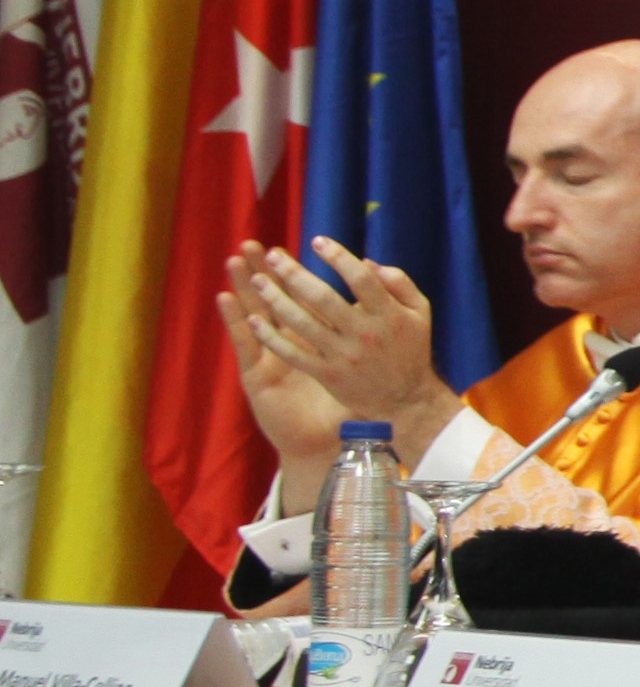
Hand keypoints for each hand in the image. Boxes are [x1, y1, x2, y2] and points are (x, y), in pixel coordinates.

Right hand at [219, 260, 347, 472]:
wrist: (326, 441)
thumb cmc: (344, 404)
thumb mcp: (355, 366)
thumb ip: (359, 336)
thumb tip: (365, 302)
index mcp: (312, 339)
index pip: (298, 302)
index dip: (289, 276)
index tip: (283, 248)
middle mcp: (288, 346)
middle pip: (271, 303)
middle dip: (262, 274)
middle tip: (251, 244)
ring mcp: (270, 359)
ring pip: (254, 316)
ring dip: (243, 289)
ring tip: (234, 262)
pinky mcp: (257, 376)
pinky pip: (247, 345)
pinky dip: (236, 322)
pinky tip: (226, 300)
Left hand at [222, 243, 461, 507]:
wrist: (405, 399)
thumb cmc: (411, 349)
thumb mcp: (420, 311)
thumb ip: (399, 282)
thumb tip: (366, 261)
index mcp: (388, 315)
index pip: (360, 279)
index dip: (337, 257)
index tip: (317, 241)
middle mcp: (365, 334)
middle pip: (324, 298)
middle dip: (295, 274)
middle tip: (274, 256)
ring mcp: (344, 356)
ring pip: (303, 324)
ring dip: (276, 300)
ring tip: (257, 280)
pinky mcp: (328, 375)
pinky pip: (294, 354)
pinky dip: (272, 338)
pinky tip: (255, 320)